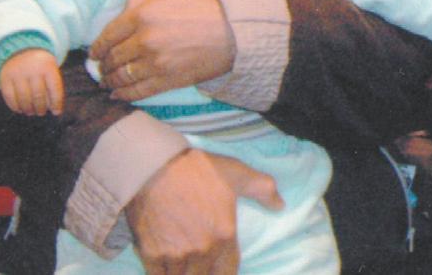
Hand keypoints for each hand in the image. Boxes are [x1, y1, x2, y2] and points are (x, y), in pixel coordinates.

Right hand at [0, 49, 63, 115]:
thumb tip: (54, 110)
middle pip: (38, 95)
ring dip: (28, 109)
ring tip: (31, 112)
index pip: (54, 88)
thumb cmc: (40, 65)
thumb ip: (53, 87)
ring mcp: (17, 73)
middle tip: (41, 113)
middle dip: (41, 108)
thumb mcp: (50, 69)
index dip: (56, 103)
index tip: (56, 112)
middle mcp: (32, 69)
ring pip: (23, 98)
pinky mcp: (5, 78)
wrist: (20, 49)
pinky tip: (19, 109)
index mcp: (48, 66)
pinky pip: (10, 97)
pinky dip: (15, 106)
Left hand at [90, 0, 234, 100]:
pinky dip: (123, 95)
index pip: (107, 36)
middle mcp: (144, 40)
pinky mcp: (167, 80)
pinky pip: (137, 92)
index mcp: (141, 15)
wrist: (234, 27)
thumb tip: (119, 16)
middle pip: (112, 58)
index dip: (97, 48)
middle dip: (103, 66)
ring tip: (108, 82)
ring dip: (111, 81)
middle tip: (102, 69)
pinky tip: (117, 95)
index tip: (95, 53)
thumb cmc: (202, 4)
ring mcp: (155, 63)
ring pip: (121, 77)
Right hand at [126, 149, 282, 274]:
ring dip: (183, 274)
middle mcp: (202, 251)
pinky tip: (165, 267)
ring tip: (185, 265)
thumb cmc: (199, 171)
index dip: (224, 273)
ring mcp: (175, 256)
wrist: (156, 168)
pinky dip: (162, 274)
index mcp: (225, 236)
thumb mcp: (238, 174)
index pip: (228, 273)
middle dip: (203, 273)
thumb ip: (263, 190)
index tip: (219, 268)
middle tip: (201, 265)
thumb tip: (280, 206)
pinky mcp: (151, 256)